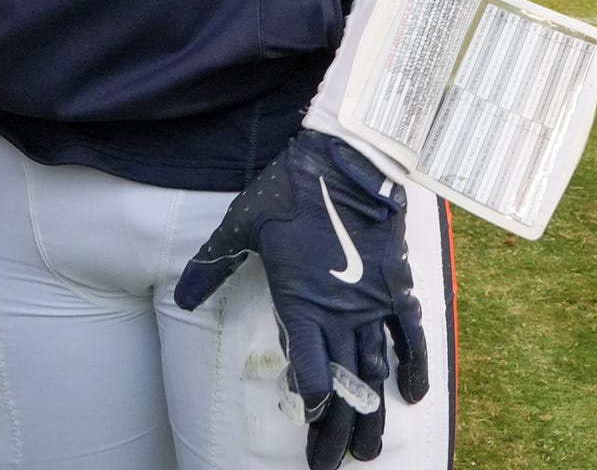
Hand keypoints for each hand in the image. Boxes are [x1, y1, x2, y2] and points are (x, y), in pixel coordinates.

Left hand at [176, 131, 426, 467]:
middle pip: (345, 389)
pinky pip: (411, 336)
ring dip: (375, 414)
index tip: (309, 427)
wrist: (346, 157)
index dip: (312, 410)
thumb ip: (211, 266)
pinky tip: (413, 394)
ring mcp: (373, 303)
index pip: (312, 377)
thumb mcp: (240, 226)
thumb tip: (181, 294)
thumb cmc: (289, 190)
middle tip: (332, 465)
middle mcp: (341, 314)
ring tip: (369, 451)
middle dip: (339, 433)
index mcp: (302, 305)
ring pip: (377, 373)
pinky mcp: (398, 285)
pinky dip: (415, 366)